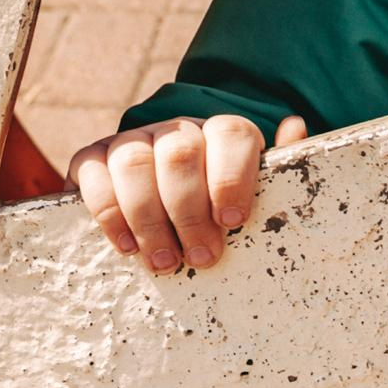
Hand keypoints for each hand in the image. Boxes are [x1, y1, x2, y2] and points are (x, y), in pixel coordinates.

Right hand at [69, 112, 307, 271]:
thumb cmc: (216, 204)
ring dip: (149, 218)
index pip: (230, 134)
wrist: (157, 194)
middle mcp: (175, 129)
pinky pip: (93, 175)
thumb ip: (276, 165)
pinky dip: (109, 213)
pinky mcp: (92, 159)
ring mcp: (131, 140)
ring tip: (165, 262)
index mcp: (220, 133)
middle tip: (201, 257)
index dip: (232, 176)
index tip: (233, 222)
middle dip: (190, 211)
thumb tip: (294, 125)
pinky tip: (127, 247)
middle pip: (181, 152)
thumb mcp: (251, 190)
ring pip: (135, 162)